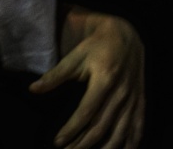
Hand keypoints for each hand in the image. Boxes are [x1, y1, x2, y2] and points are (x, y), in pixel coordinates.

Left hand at [34, 10, 143, 148]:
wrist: (125, 35)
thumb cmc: (96, 46)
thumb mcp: (75, 56)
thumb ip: (55, 75)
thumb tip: (32, 89)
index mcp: (105, 78)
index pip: (87, 111)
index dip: (72, 129)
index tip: (58, 142)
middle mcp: (122, 90)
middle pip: (102, 125)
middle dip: (82, 144)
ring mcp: (133, 96)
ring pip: (120, 130)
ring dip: (105, 148)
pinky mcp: (140, 99)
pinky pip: (138, 125)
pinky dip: (132, 142)